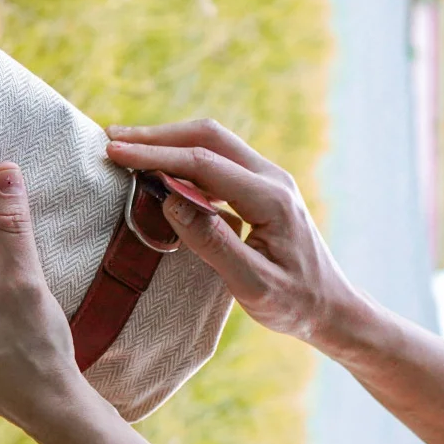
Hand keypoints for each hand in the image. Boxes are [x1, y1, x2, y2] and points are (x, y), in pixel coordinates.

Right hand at [106, 120, 364, 350]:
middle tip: (112, 140)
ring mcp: (267, 179)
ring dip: (167, 143)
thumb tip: (168, 200)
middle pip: (207, 136)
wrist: (332, 308)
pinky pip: (216, 160)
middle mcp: (271, 178)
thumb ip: (211, 242)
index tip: (115, 153)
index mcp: (270, 198)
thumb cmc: (294, 303)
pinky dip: (181, 158)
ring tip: (126, 149)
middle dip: (156, 136)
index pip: (202, 162)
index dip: (155, 155)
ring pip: (211, 143)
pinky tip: (158, 171)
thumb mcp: (252, 284)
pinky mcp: (259, 187)